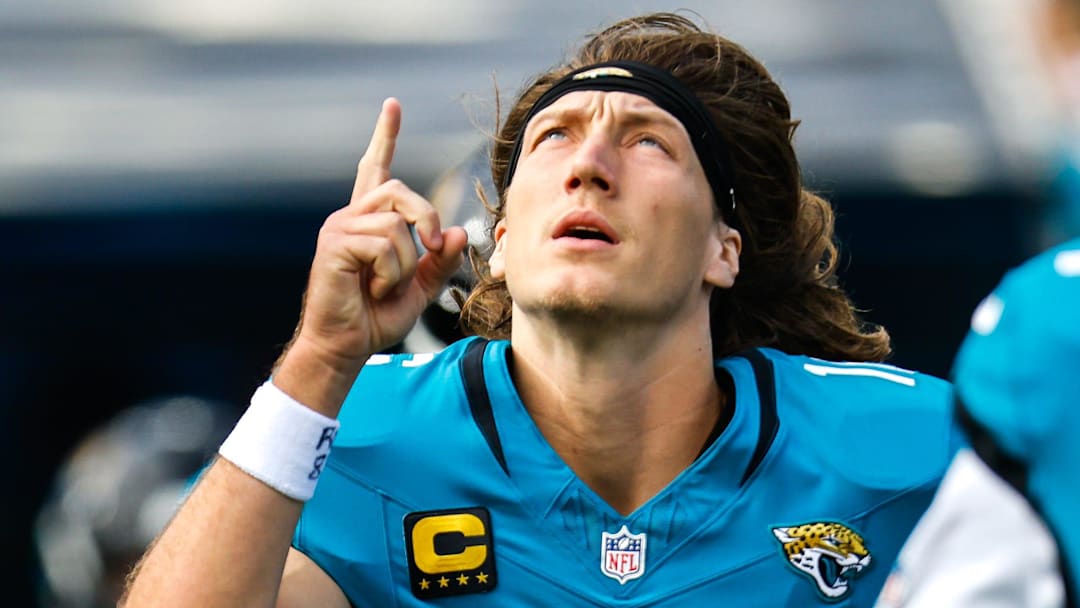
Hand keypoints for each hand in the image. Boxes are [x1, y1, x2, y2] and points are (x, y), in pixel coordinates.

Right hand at [288, 98, 467, 379]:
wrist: (345, 346)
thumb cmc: (376, 318)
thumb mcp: (419, 288)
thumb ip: (439, 260)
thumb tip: (456, 231)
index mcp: (369, 222)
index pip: (376, 169)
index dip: (385, 137)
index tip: (392, 105)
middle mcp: (350, 217)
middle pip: (400, 190)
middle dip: (427, 218)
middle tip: (430, 249)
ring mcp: (339, 228)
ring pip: (397, 223)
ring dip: (406, 262)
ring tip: (386, 285)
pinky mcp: (333, 244)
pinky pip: (384, 244)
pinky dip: (391, 273)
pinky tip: (373, 289)